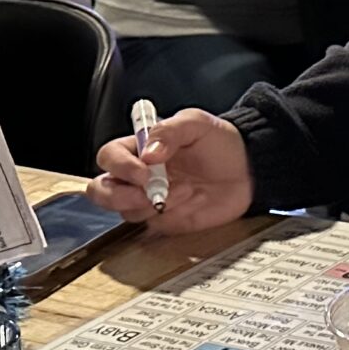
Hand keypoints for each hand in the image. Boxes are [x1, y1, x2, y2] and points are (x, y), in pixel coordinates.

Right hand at [87, 108, 254, 233]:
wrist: (248, 170)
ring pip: (122, 210)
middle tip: (147, 193)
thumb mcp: (197, 123)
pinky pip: (148, 226)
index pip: (108, 157)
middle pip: (100, 189)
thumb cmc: (220, 143)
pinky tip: (185, 205)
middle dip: (115, 195)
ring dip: (143, 206)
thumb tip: (147, 153)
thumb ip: (170, 131)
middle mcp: (137, 176)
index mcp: (139, 148)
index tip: (144, 171)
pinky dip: (162, 218)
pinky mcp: (164, 220)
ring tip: (178, 194)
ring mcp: (148, 200)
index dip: (119, 166)